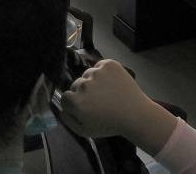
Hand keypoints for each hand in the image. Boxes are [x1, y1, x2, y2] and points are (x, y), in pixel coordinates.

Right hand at [59, 59, 176, 153]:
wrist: (135, 114)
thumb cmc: (109, 125)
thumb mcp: (84, 131)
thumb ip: (68, 120)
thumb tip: (60, 108)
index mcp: (76, 102)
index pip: (65, 96)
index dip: (74, 103)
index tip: (85, 107)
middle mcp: (84, 84)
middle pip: (76, 84)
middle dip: (83, 92)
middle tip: (97, 101)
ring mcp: (97, 72)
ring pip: (88, 74)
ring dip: (93, 81)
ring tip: (106, 92)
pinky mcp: (109, 64)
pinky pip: (100, 66)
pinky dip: (104, 72)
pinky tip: (111, 83)